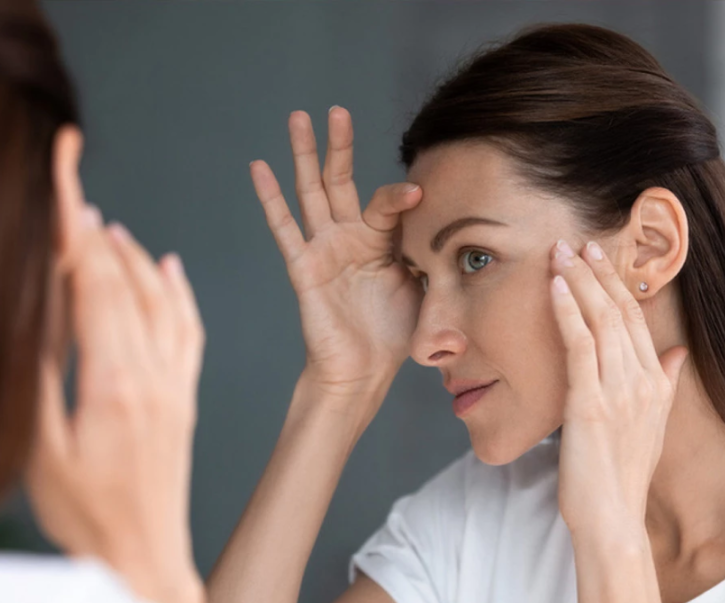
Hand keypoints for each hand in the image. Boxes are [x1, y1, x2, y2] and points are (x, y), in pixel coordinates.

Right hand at [26, 204, 205, 596]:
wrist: (144, 556)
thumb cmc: (87, 515)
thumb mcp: (42, 452)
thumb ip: (40, 381)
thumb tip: (33, 317)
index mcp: (113, 383)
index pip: (93, 287)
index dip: (76, 233)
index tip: (65, 189)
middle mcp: (152, 375)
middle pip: (125, 285)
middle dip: (97, 234)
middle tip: (75, 193)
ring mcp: (174, 385)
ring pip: (162, 302)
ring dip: (135, 258)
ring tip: (109, 228)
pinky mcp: (184, 398)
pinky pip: (189, 332)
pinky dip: (180, 294)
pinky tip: (171, 270)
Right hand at [251, 107, 423, 396]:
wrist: (364, 371)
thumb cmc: (394, 334)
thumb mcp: (425, 288)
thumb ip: (433, 257)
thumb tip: (465, 237)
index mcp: (381, 241)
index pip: (387, 203)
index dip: (401, 197)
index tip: (419, 194)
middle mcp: (350, 237)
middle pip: (341, 181)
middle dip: (338, 145)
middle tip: (336, 110)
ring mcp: (324, 249)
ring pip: (311, 192)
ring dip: (303, 155)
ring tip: (297, 117)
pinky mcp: (304, 267)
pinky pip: (285, 228)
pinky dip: (271, 198)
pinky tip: (260, 167)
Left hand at [549, 239, 687, 537]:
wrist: (613, 518)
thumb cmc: (623, 475)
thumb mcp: (653, 425)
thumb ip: (666, 383)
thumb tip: (679, 352)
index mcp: (656, 384)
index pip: (636, 319)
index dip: (616, 284)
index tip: (599, 257)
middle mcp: (642, 381)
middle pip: (619, 311)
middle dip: (596, 272)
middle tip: (576, 241)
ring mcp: (617, 391)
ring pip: (599, 320)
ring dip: (578, 281)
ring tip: (560, 252)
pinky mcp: (590, 403)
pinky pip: (578, 345)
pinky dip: (567, 311)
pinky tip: (554, 287)